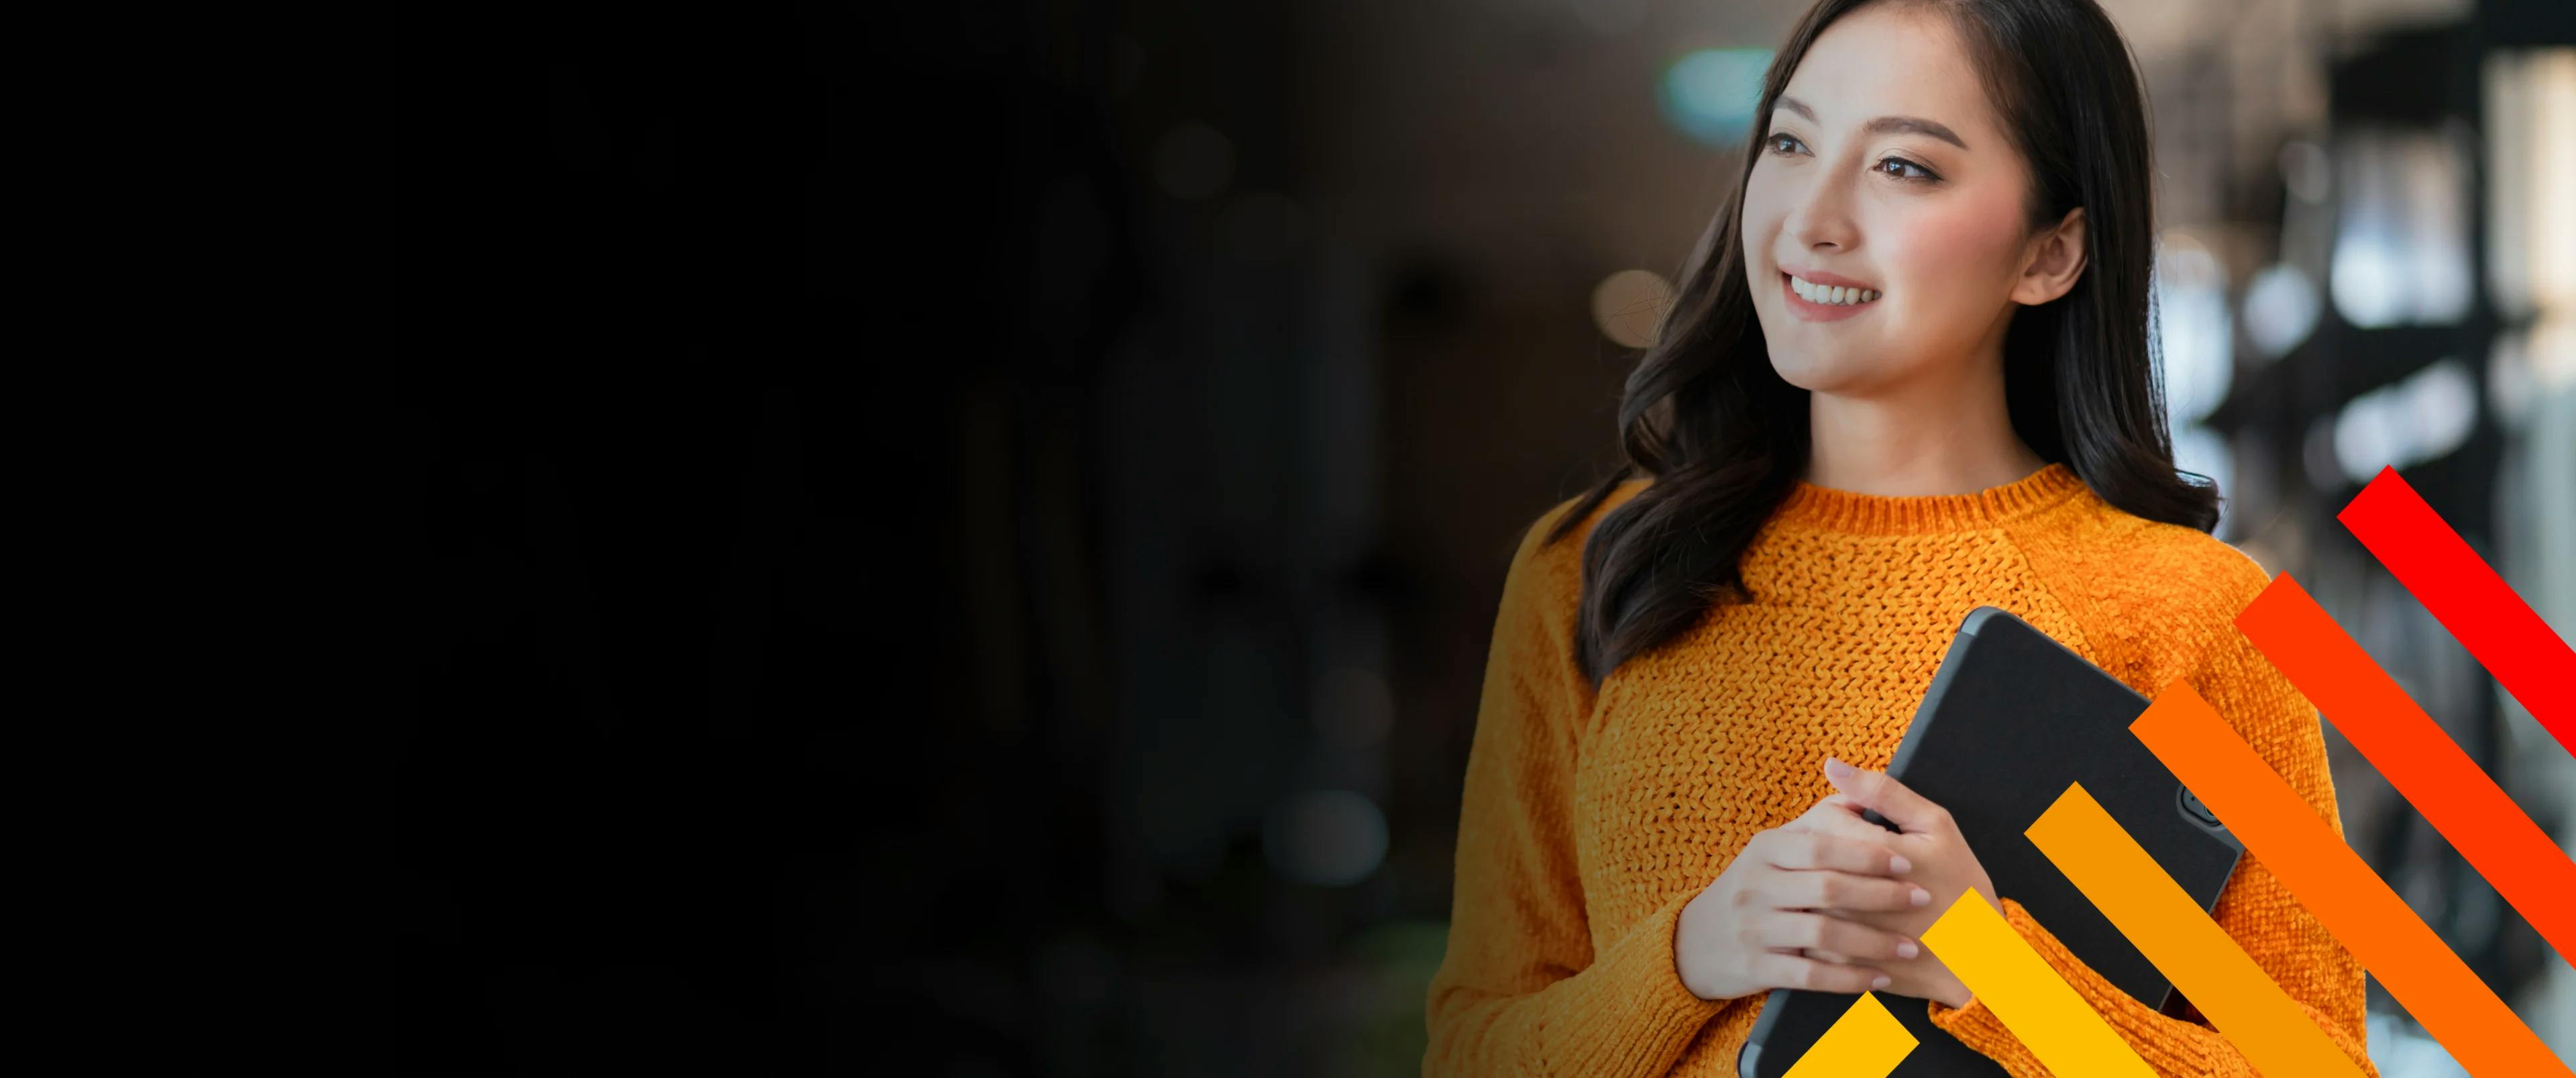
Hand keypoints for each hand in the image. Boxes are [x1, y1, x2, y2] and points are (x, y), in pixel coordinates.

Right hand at [1672, 797, 1933, 1001]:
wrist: (1697, 942)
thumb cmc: (1756, 888)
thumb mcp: (1773, 848)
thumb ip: (1819, 821)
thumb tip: (1861, 787)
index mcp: (1764, 849)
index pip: (1821, 846)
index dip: (1867, 853)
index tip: (1907, 861)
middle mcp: (1755, 885)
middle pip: (1826, 888)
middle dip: (1881, 894)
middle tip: (1921, 898)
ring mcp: (1753, 928)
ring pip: (1823, 934)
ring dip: (1874, 942)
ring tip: (1910, 946)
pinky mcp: (1756, 967)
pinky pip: (1812, 975)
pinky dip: (1851, 977)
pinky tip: (1880, 977)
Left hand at [1793, 758, 2001, 1007]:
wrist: (1978, 962)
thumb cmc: (1961, 889)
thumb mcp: (1935, 828)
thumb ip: (1882, 792)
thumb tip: (1833, 765)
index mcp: (1875, 857)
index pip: (1824, 819)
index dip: (1840, 818)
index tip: (1863, 829)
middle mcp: (1851, 897)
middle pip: (1807, 857)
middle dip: (1825, 852)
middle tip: (1855, 860)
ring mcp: (1840, 934)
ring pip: (1801, 892)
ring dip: (1813, 881)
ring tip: (1846, 882)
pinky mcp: (1837, 963)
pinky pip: (1805, 928)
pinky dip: (1817, 915)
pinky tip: (1844, 913)